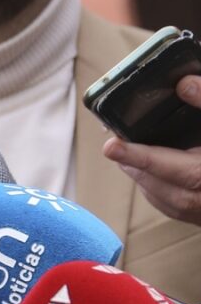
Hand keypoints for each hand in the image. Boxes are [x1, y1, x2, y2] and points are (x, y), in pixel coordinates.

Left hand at [103, 77, 200, 222]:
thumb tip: (183, 85)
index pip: (160, 163)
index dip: (133, 153)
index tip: (110, 145)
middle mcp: (194, 199)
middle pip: (147, 178)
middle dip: (129, 159)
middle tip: (116, 138)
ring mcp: (193, 212)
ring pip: (152, 192)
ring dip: (139, 172)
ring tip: (130, 151)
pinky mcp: (194, 218)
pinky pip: (164, 201)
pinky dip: (154, 184)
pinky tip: (154, 170)